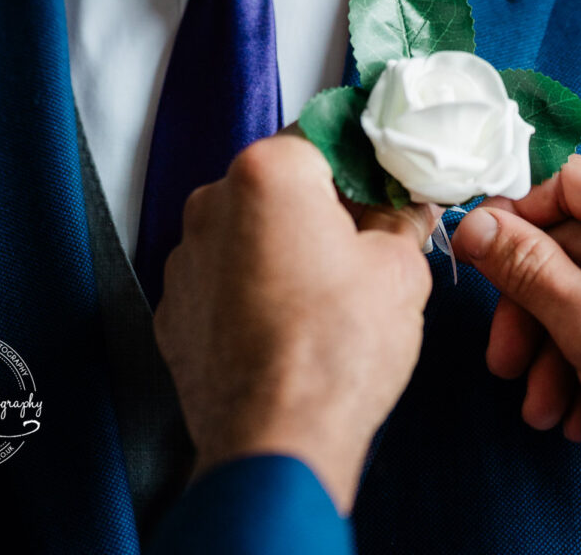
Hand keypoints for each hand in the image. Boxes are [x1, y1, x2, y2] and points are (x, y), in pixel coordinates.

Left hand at [153, 134, 434, 513]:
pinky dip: (251, 292)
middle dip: (321, 207)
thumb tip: (408, 205)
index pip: (324, 137)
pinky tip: (287, 328)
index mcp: (269, 172)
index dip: (364, 161)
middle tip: (366, 246)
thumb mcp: (399, 269)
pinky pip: (221, 280)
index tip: (388, 186)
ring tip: (325, 298)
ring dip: (282, 249)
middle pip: (280, 184)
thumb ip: (401, 220)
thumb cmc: (338, 349)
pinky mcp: (173, 311)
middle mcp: (212, 202)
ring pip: (247, 232)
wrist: (276, 444)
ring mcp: (185, 258)